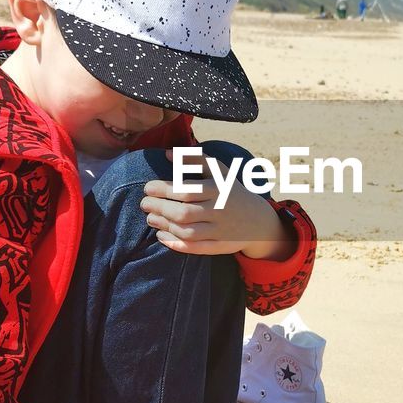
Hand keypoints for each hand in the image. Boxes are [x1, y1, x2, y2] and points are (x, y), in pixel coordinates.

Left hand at [140, 150, 292, 259]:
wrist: (259, 221)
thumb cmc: (231, 191)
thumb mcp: (219, 172)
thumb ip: (195, 160)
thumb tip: (167, 154)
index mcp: (219, 189)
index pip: (186, 191)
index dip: (162, 190)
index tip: (147, 188)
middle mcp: (220, 210)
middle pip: (184, 213)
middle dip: (159, 208)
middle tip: (144, 204)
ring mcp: (221, 230)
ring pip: (187, 232)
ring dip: (164, 226)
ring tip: (151, 218)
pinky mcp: (220, 246)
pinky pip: (195, 248)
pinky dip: (175, 244)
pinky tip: (161, 236)